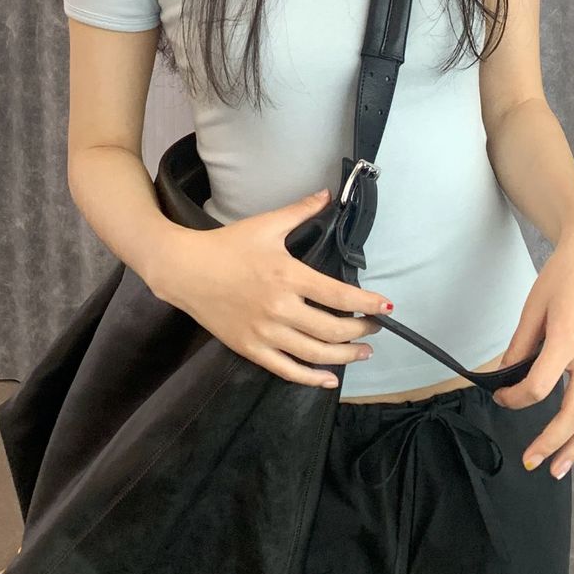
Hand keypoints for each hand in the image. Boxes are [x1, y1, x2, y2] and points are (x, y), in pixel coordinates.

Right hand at [155, 187, 388, 387]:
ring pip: (315, 354)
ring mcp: (265, 333)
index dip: (367, 304)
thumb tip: (328, 194)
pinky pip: (287, 370)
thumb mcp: (266, 224)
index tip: (387, 307)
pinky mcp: (251, 349)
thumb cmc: (226, 246)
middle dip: (361, 331)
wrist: (185, 270)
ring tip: (363, 351)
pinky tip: (329, 378)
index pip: (338, 296)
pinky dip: (312, 378)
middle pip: (333, 329)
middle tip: (375, 327)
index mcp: (288, 275)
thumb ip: (301, 211)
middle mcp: (280, 308)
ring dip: (345, 356)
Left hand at [491, 219, 573, 479]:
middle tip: (531, 462)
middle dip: (552, 442)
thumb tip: (508, 379)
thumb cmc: (559, 280)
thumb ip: (521, 347)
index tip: (502, 399)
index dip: (516, 400)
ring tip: (559, 470)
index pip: (539, 386)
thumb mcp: (532, 309)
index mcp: (567, 338)